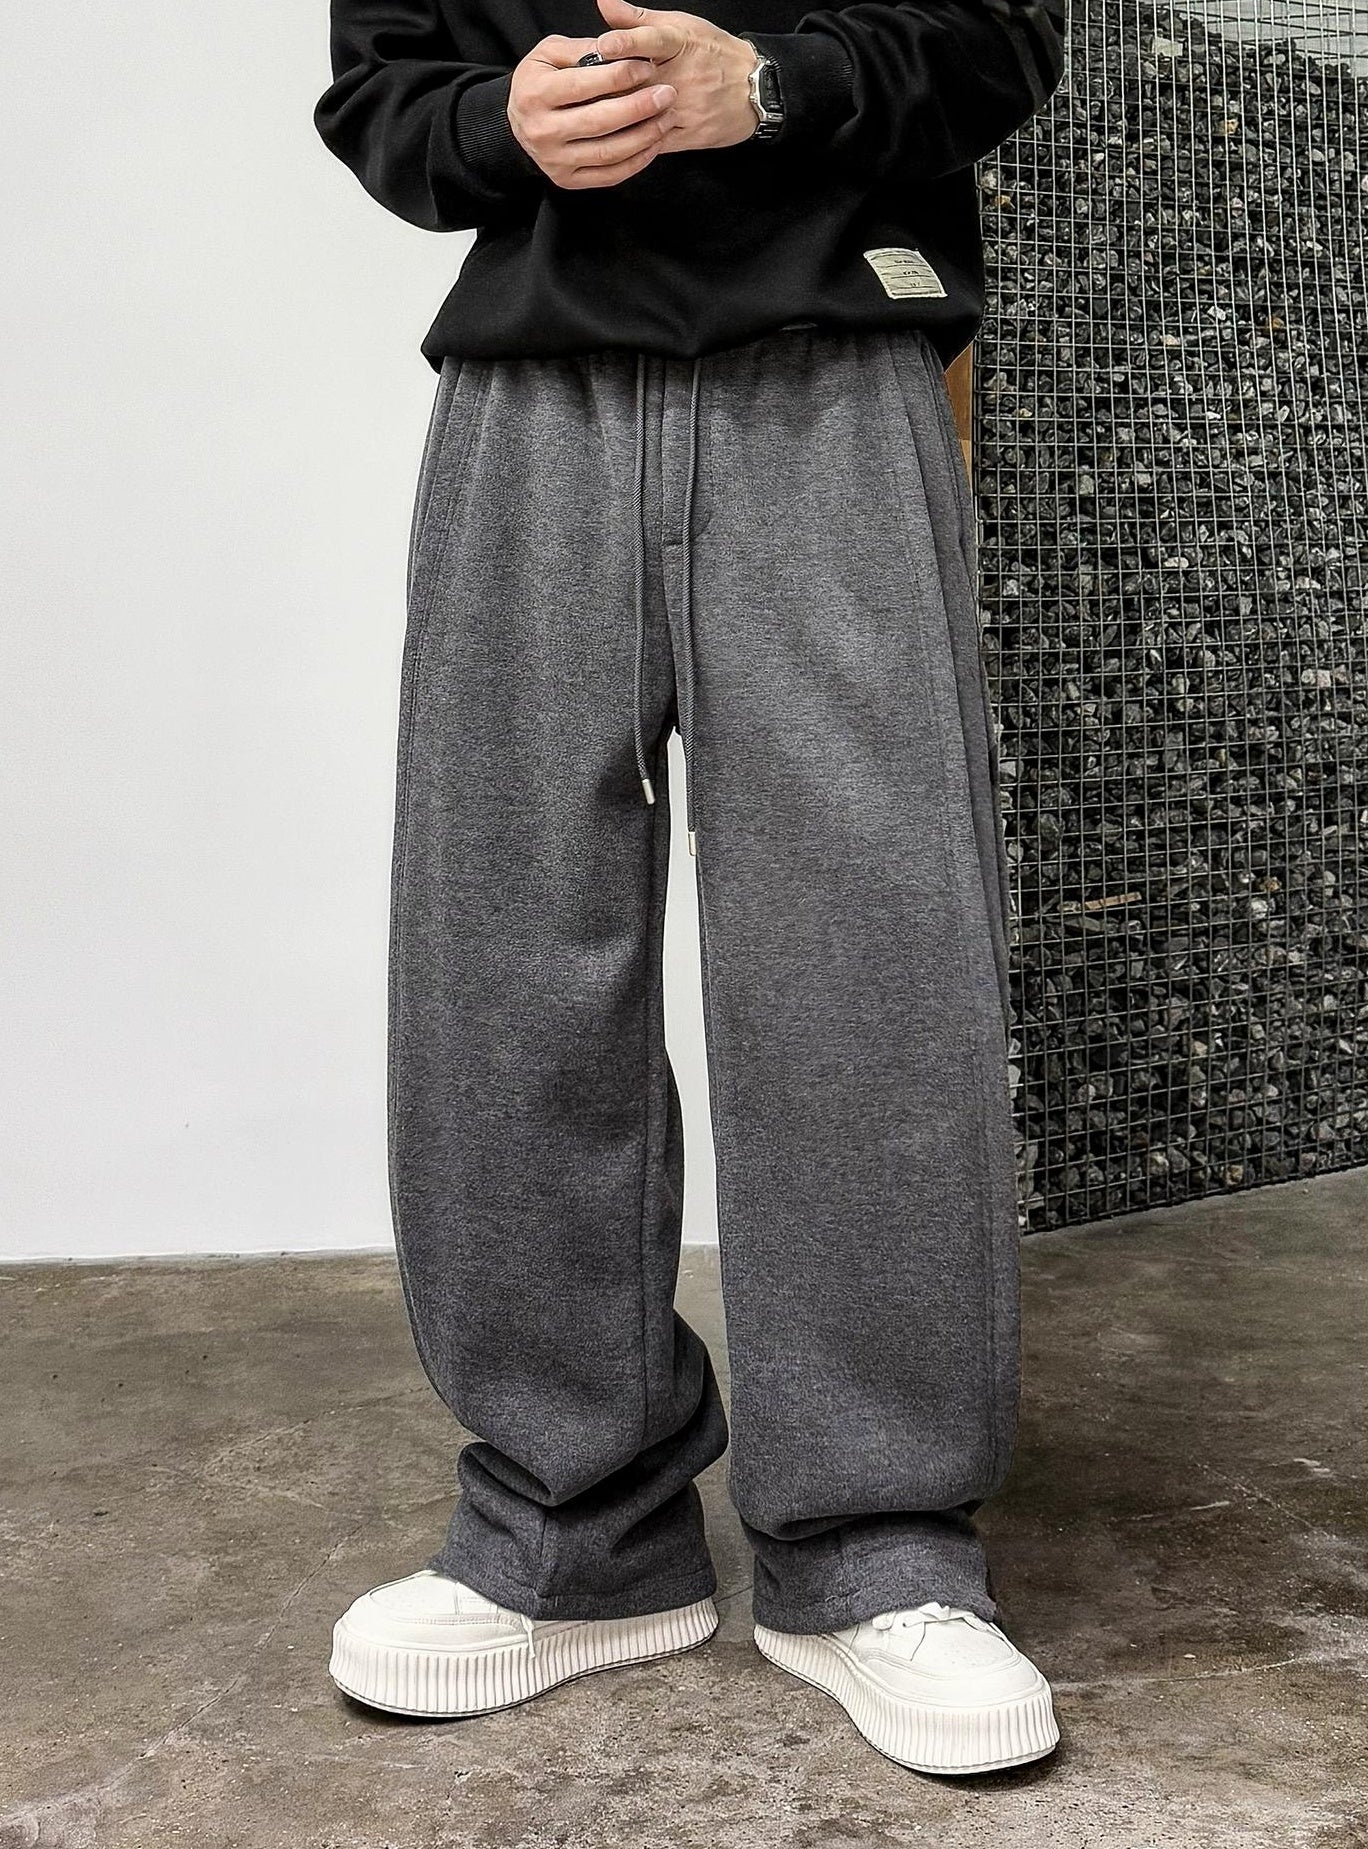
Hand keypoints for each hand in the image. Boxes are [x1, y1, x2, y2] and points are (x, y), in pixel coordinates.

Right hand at [507, 35, 680, 187]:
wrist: (518, 123)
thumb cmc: (539, 83)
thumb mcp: (549, 54)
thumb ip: (581, 49)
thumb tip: (616, 50)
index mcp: (536, 94)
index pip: (583, 86)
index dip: (619, 77)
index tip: (646, 68)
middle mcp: (543, 131)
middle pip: (599, 122)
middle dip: (639, 108)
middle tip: (667, 95)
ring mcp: (555, 160)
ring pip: (608, 153)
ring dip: (644, 136)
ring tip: (666, 119)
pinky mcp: (568, 180)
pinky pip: (609, 176)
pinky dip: (636, 162)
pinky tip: (653, 144)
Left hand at [592, 0, 760, 153]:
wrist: (755, 90)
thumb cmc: (714, 53)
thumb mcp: (682, 26)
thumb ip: (639, 18)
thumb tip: (604, 2)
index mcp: (682, 44)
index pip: (653, 40)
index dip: (627, 42)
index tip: (603, 45)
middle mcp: (683, 77)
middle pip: (641, 83)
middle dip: (608, 87)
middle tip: (576, 89)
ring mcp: (685, 109)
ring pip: (644, 116)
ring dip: (615, 118)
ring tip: (584, 117)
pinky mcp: (687, 136)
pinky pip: (652, 142)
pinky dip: (629, 142)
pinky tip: (606, 141)